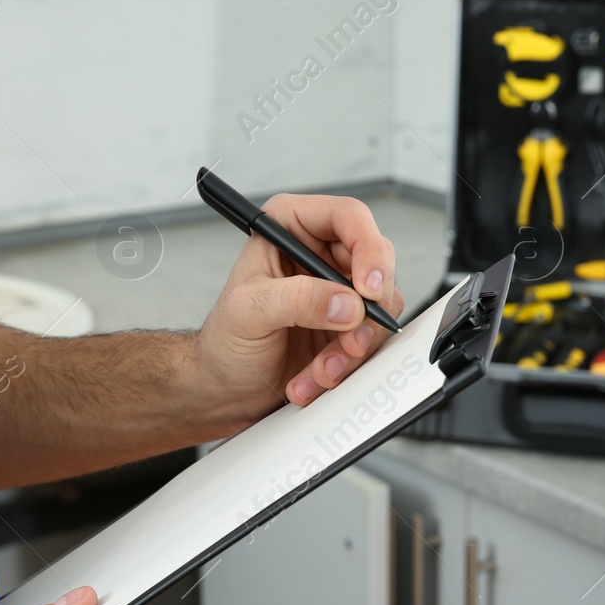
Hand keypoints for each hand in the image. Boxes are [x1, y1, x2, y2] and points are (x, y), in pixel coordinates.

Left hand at [193, 194, 404, 418]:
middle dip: (366, 310)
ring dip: (354, 345)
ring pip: (380, 306)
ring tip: (321, 368)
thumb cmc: (225, 341)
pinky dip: (349, 362)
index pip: (348, 217)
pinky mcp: (348, 324)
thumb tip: (346, 303)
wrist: (225, 387)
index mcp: (290, 227)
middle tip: (350, 340)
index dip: (368, 249)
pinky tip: (317, 375)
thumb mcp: (249, 312)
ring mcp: (337, 290)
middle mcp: (318, 253)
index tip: (367, 289)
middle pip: (376, 262)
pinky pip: (371, 337)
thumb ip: (297, 300)